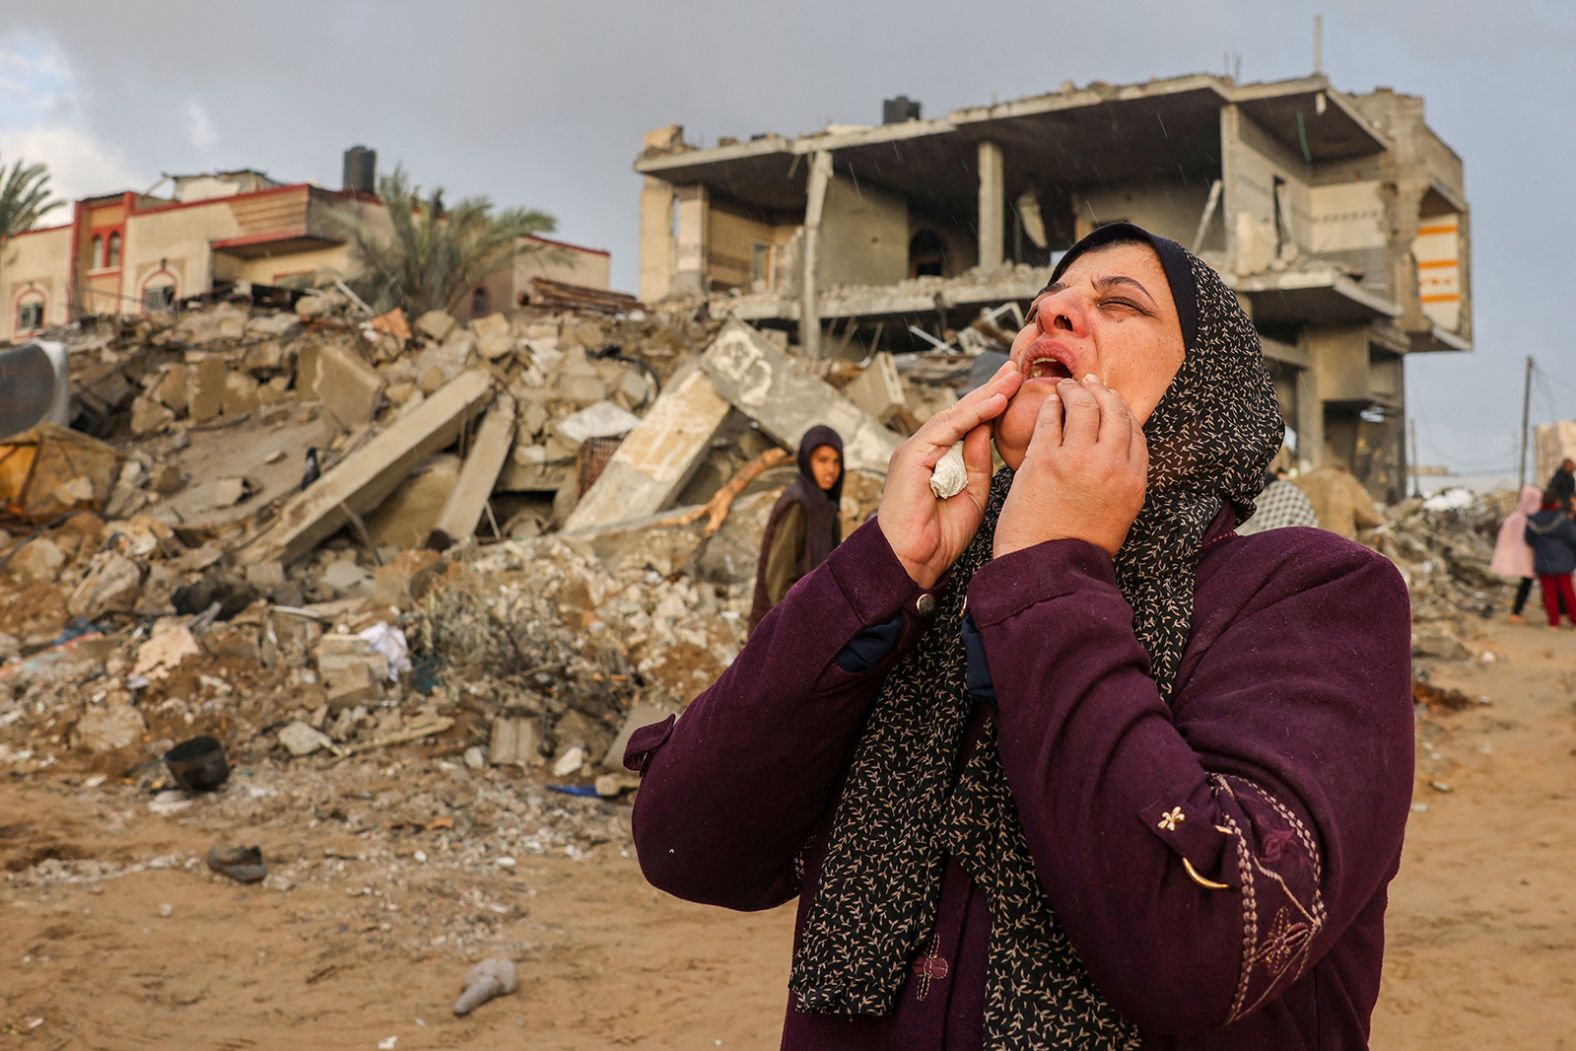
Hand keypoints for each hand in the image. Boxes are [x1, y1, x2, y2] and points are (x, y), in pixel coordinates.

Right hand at [878, 361, 1021, 587]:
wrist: (910, 561)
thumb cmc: (938, 536)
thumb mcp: (972, 494)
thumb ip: (979, 462)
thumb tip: (989, 430)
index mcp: (939, 459)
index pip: (969, 424)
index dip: (992, 405)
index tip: (1017, 389)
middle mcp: (925, 449)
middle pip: (962, 412)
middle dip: (990, 390)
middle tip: (1016, 370)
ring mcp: (916, 450)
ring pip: (955, 415)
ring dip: (985, 395)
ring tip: (1011, 379)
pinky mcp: (912, 455)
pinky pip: (947, 428)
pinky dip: (972, 414)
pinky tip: (995, 401)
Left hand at [994, 374, 1147, 559]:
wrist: (1046, 570)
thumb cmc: (1075, 548)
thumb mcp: (1116, 516)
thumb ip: (1120, 484)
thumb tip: (1115, 457)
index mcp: (1133, 483)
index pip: (1136, 433)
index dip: (1123, 413)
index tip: (1112, 403)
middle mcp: (1112, 467)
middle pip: (1115, 412)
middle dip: (1103, 392)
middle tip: (1090, 384)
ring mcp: (1079, 461)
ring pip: (1085, 406)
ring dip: (1076, 391)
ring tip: (1066, 387)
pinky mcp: (1045, 460)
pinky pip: (1051, 419)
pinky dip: (1050, 405)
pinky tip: (1048, 403)